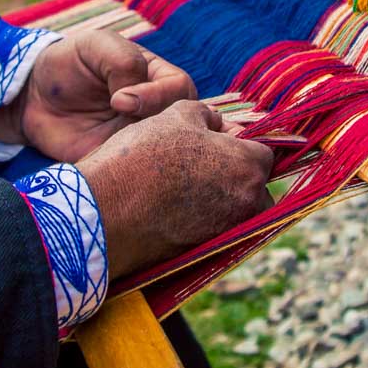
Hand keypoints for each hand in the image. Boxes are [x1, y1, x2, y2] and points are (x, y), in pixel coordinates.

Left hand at [0, 30, 196, 161]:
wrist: (33, 98)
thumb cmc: (69, 63)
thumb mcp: (96, 45)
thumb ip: (123, 61)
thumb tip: (132, 101)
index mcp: (158, 78)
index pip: (181, 89)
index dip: (158, 96)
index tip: (119, 101)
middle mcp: (157, 110)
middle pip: (182, 123)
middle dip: (154, 127)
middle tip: (115, 126)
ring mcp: (142, 138)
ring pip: (163, 151)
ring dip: (140, 151)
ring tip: (109, 145)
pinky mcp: (122, 163)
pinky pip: (135, 172)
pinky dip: (123, 171)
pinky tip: (102, 162)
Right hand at [76, 100, 274, 278]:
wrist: (104, 213)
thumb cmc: (141, 157)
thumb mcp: (176, 116)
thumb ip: (208, 115)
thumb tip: (218, 123)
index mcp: (250, 167)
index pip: (263, 151)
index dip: (239, 142)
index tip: (215, 140)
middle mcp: (250, 203)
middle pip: (253, 183)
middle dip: (234, 172)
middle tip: (197, 161)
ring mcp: (230, 231)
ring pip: (236, 207)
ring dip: (220, 195)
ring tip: (182, 183)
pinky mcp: (208, 252)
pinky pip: (216, 229)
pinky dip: (203, 218)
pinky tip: (174, 205)